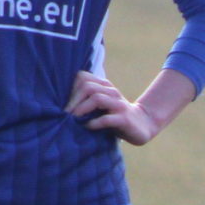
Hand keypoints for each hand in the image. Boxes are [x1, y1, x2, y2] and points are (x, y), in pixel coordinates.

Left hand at [67, 68, 197, 145]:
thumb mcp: (101, 104)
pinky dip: (93, 123)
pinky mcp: (124, 119)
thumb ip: (87, 99)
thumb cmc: (115, 115)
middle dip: (73, 100)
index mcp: (104, 86)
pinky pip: (106, 119)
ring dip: (82, 110)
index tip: (66, 103)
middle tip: (66, 114)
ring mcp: (119, 104)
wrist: (143, 124)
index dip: (71, 89)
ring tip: (74, 120)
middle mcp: (111, 92)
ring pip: (96, 98)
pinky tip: (88, 127)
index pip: (83, 77)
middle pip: (88, 87)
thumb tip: (62, 105)